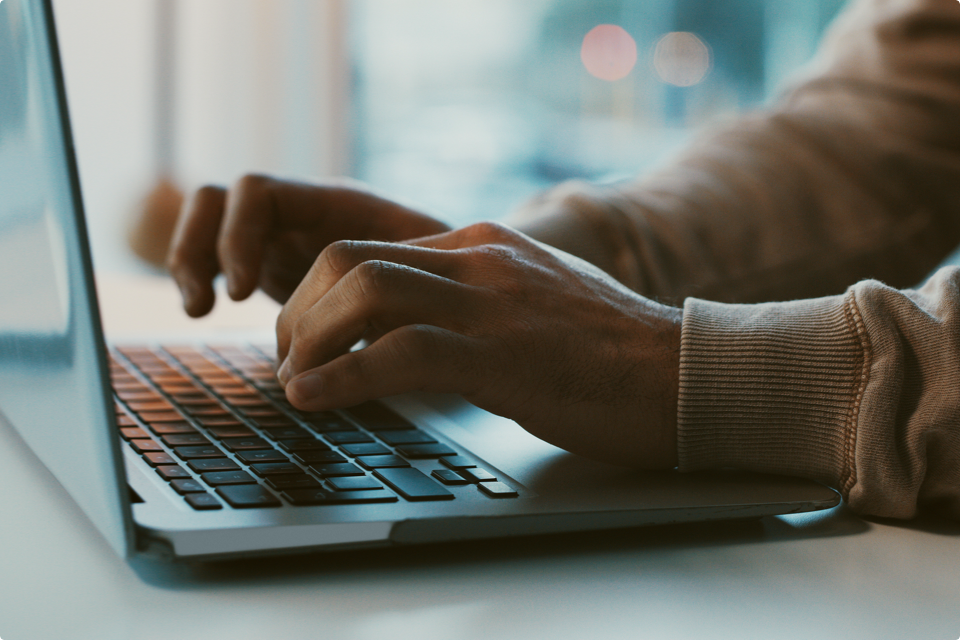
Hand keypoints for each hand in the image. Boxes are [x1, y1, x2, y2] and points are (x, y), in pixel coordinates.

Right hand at [167, 175, 450, 316]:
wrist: (451, 277)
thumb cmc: (448, 270)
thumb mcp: (429, 272)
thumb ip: (397, 279)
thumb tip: (374, 311)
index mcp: (333, 203)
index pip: (258, 193)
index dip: (239, 237)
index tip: (241, 291)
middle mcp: (300, 212)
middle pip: (219, 199)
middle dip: (201, 246)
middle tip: (213, 304)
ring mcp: (283, 235)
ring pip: (209, 222)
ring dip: (190, 259)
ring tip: (198, 309)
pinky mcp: (276, 264)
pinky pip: (217, 253)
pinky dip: (202, 275)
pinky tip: (206, 311)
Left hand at [276, 221, 681, 467]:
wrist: (684, 373)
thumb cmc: (607, 351)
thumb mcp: (529, 300)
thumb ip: (472, 297)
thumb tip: (409, 324)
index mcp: (481, 244)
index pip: (368, 247)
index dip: (318, 294)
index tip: (303, 338)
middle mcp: (479, 259)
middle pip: (348, 259)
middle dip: (299, 313)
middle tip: (288, 360)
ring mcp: (492, 302)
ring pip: (363, 293)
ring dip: (308, 341)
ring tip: (295, 383)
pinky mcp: (504, 355)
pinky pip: (399, 353)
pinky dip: (342, 378)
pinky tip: (315, 400)